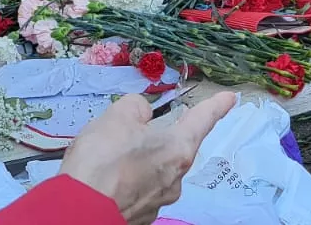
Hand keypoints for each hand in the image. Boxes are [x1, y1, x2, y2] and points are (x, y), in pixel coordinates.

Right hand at [62, 92, 236, 224]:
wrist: (80, 209)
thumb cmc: (102, 159)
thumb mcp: (116, 116)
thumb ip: (136, 108)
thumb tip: (141, 114)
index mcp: (178, 148)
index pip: (202, 119)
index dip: (216, 105)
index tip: (230, 98)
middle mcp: (176, 178)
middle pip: (171, 148)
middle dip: (152, 139)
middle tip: (123, 135)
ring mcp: (160, 201)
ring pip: (152, 171)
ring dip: (135, 163)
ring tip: (104, 160)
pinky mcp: (142, 217)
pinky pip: (137, 191)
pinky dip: (124, 183)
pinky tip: (104, 181)